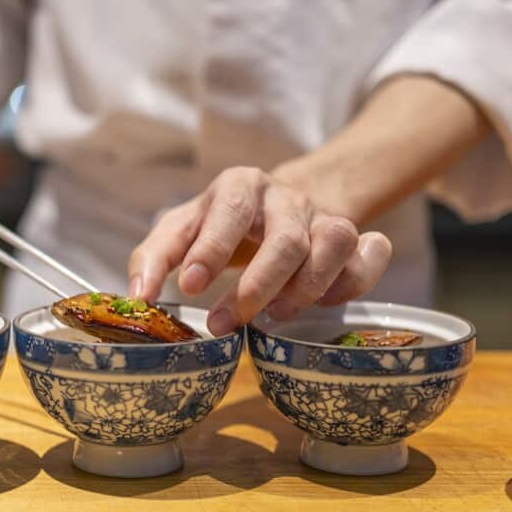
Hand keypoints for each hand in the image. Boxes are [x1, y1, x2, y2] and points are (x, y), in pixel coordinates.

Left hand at [128, 167, 391, 335]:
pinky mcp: (355, 238)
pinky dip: (356, 279)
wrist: (272, 208)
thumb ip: (152, 259)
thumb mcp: (178, 232)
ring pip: (335, 244)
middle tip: (224, 324)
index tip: (192, 288)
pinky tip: (325, 302)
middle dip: (255, 288)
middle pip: (286, 239)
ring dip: (306, 289)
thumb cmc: (216, 226)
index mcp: (240, 186)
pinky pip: (373, 252)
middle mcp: (286, 196)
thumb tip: (139, 298)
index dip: (213, 249)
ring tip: (273, 317)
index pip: (231, 210)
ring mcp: (325, 216)